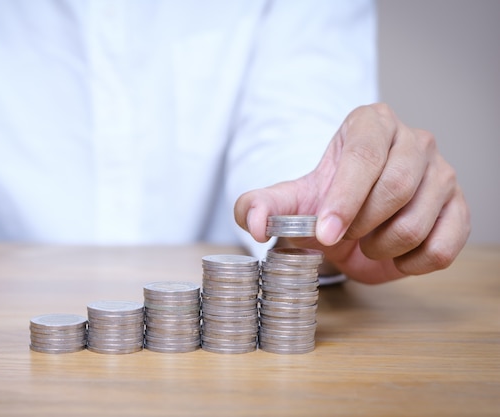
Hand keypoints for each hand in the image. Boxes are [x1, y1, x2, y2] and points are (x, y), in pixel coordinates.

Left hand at [234, 103, 470, 283]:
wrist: (352, 224)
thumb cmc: (323, 205)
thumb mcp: (288, 203)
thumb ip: (259, 207)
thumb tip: (254, 224)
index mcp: (371, 124)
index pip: (364, 156)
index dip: (344, 200)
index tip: (324, 232)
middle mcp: (414, 140)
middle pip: (396, 187)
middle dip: (361, 225)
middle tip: (342, 237)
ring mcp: (442, 173)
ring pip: (419, 220)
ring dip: (382, 246)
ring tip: (366, 242)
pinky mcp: (459, 209)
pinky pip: (442, 246)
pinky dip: (410, 263)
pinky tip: (393, 254)